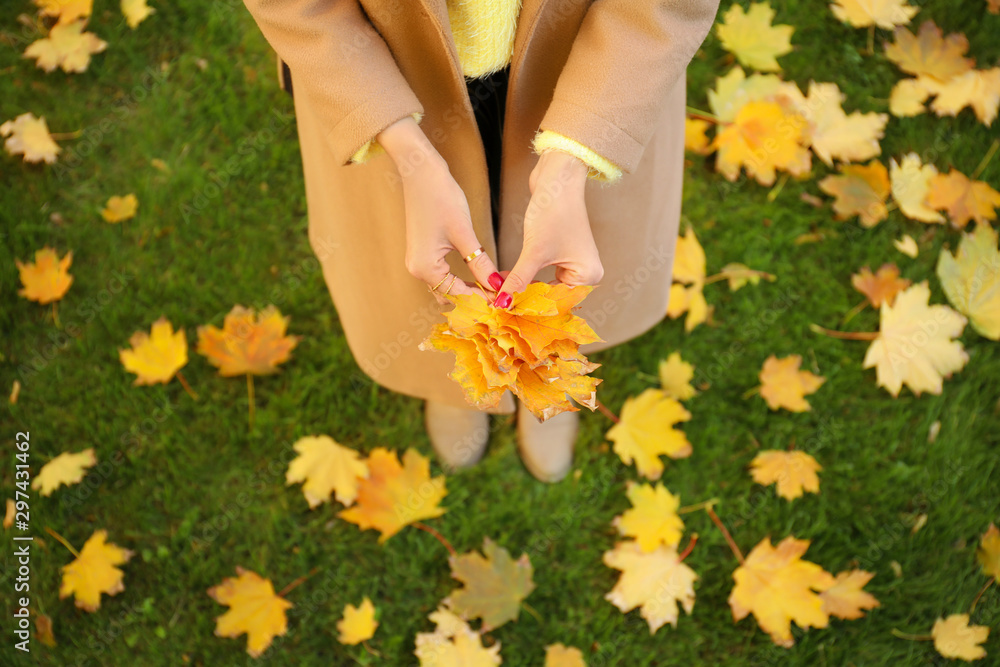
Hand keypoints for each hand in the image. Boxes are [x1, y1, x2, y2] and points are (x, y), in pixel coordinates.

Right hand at [377, 116, 502, 302]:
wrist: (420, 172)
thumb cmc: (441, 197)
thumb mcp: (464, 233)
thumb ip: (480, 263)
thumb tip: (496, 284)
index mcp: (425, 268)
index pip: (457, 295)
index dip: (482, 299)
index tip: (503, 300)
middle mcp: (418, 269)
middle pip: (449, 295)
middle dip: (474, 298)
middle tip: (500, 295)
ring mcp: (418, 261)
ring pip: (446, 286)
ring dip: (468, 289)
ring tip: (493, 286)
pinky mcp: (423, 252)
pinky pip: (443, 274)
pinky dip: (460, 278)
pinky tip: (480, 275)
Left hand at [493, 151, 602, 307]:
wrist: (557, 178)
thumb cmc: (554, 210)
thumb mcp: (535, 250)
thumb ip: (519, 279)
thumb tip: (503, 302)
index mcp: (589, 275)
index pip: (557, 302)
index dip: (530, 309)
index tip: (506, 315)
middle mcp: (585, 272)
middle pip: (551, 297)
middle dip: (525, 300)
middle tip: (499, 308)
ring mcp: (573, 263)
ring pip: (544, 286)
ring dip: (522, 289)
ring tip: (499, 297)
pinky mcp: (560, 254)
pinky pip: (542, 274)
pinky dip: (525, 277)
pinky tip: (506, 282)